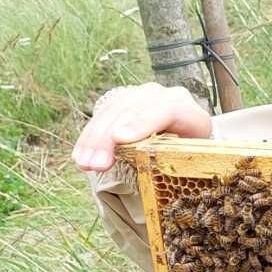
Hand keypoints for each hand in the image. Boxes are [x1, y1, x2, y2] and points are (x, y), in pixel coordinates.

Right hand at [72, 83, 212, 172]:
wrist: (185, 136)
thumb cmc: (190, 154)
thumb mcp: (191, 158)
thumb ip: (178, 161)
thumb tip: (155, 175)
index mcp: (189, 111)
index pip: (168, 110)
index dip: (143, 123)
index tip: (119, 139)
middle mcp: (164, 96)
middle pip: (133, 111)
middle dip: (110, 138)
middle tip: (96, 163)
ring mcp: (141, 96)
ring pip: (113, 112)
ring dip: (94, 139)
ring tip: (83, 163)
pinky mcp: (123, 101)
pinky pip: (102, 116)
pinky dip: (90, 137)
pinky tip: (80, 155)